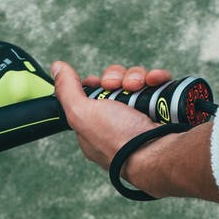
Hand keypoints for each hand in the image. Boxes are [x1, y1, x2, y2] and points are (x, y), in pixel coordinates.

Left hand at [51, 61, 171, 171]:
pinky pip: (157, 85)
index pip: (91, 97)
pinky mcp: (162, 109)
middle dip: (116, 78)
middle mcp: (118, 122)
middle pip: (114, 84)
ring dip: (136, 77)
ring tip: (139, 86)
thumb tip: (57, 67)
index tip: (99, 83)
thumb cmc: (117, 141)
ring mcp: (141, 116)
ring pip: (136, 81)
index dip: (95, 85)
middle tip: (118, 86)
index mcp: (95, 127)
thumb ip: (66, 89)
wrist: (158, 152)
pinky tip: (155, 82)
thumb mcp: (81, 113)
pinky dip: (156, 79)